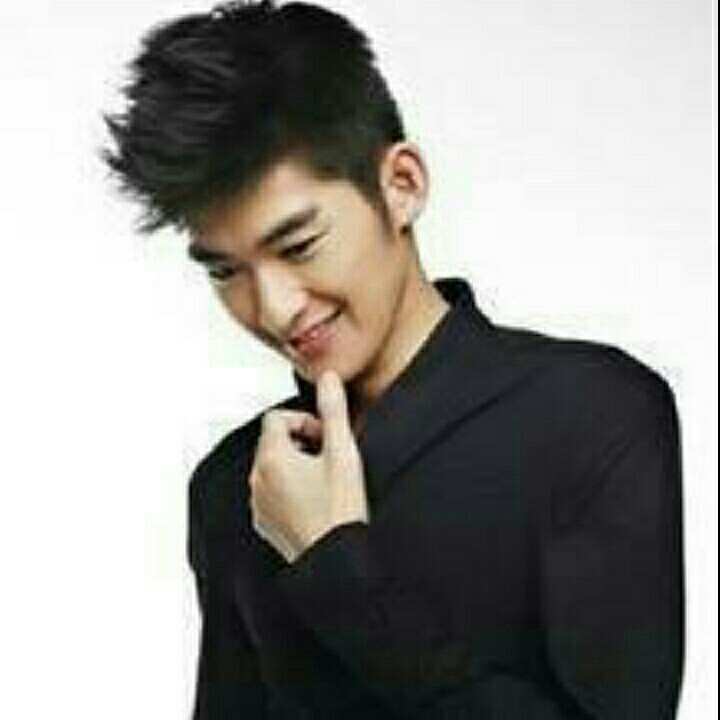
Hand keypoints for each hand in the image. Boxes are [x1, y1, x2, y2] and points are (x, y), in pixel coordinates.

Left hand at [248, 369, 369, 562]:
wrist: (336, 562)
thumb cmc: (339, 511)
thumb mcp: (343, 453)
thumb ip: (333, 410)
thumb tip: (328, 379)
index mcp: (272, 458)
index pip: (277, 418)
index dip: (304, 420)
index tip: (325, 436)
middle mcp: (257, 480)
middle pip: (272, 442)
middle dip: (300, 441)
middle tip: (328, 456)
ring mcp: (258, 504)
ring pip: (271, 467)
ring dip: (295, 465)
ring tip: (324, 480)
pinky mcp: (264, 523)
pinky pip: (271, 493)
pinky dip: (289, 489)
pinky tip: (315, 501)